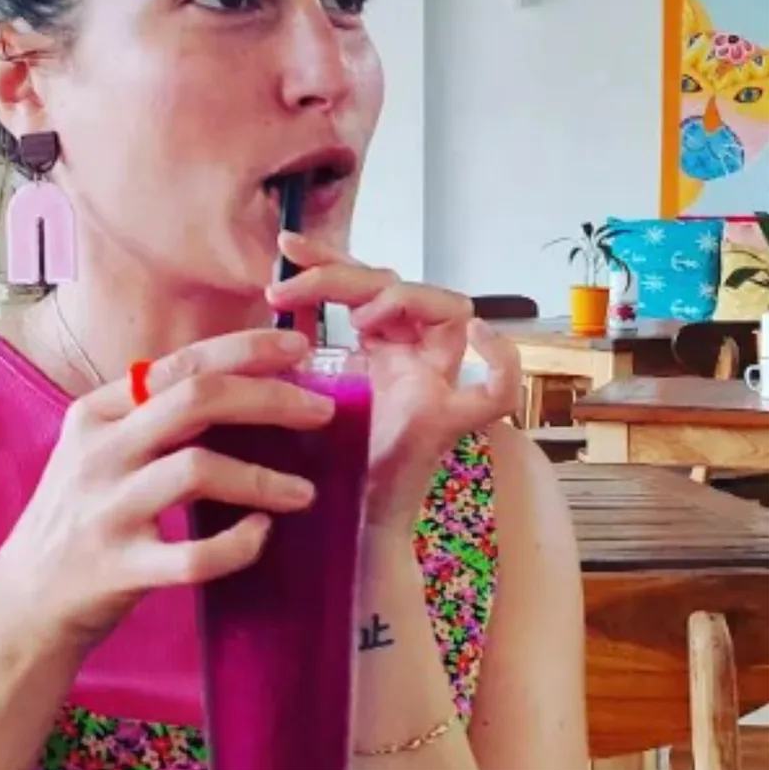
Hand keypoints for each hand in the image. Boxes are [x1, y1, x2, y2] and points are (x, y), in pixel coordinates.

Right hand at [0, 329, 336, 652]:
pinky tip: (261, 535)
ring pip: (196, 470)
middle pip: (194, 400)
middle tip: (321, 410)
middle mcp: (99, 452)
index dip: (244, 350)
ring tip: (305, 491)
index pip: (180, 364)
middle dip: (267, 398)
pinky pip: (191, 557)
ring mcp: (105, 509)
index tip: (297, 346)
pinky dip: (235, 545)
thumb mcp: (97, 450)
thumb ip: (149, 416)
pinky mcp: (117, 568)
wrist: (23, 602)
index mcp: (96, 413)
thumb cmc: (77, 516)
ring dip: (262, 478)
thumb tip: (239, 383)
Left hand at [265, 232, 521, 535]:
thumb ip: (292, 345)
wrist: (331, 522)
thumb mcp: (297, 381)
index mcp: (379, 346)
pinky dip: (501, 362)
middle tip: (288, 292)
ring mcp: (435, 385)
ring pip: (449, 308)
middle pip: (399, 285)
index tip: (286, 247)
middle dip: (342, 276)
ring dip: (401, 298)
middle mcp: (412, 357)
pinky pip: (498, 393)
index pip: (363, 281)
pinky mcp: (449, 422)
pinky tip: (479, 335)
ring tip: (356, 321)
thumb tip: (266, 297)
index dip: (327, 257)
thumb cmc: (316, 458)